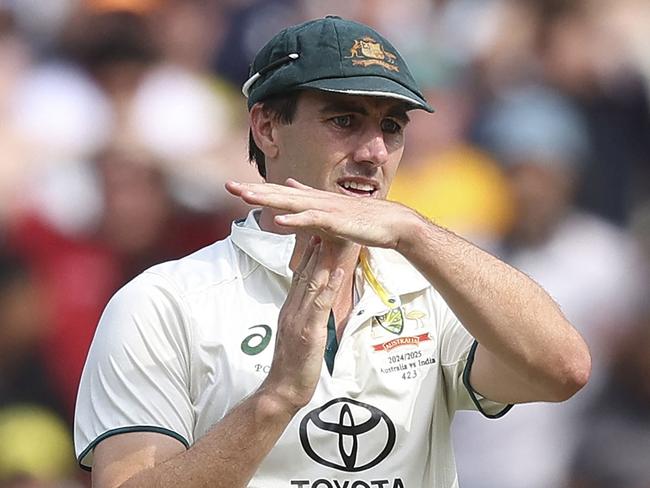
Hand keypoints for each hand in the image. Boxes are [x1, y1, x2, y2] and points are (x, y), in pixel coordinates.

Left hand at [225, 179, 416, 249]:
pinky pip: (313, 220)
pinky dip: (296, 220)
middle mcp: (317, 201)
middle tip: (229, 186)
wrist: (392, 223)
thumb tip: (290, 184)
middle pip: (280, 195)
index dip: (258, 190)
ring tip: (246, 196)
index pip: (280, 194)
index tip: (234, 188)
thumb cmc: (363, 218)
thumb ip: (310, 198)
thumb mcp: (331, 208)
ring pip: (292, 203)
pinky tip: (280, 220)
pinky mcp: (337, 222)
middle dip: (254, 190)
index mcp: (314, 200)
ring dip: (269, 199)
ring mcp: (326, 210)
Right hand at [262, 237, 343, 411]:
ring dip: (324, 258)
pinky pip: (320, 304)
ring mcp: (298, 318)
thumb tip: (313, 305)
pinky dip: (330, 285)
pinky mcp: (308, 331)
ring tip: (334, 236)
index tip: (318, 232)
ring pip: (312, 282)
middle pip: (305, 272)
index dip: (309, 253)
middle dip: (316, 247)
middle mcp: (292, 308)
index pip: (299, 275)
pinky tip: (339, 270)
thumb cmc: (291, 366)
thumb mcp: (295, 336)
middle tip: (326, 222)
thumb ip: (302, 317)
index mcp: (289, 309)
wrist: (282, 390)